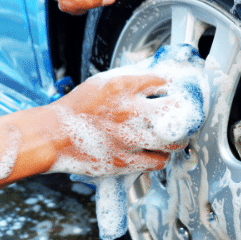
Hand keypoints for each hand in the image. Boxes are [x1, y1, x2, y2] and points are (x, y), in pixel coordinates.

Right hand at [49, 72, 188, 175]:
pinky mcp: (125, 162)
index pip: (164, 81)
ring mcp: (127, 139)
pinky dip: (162, 156)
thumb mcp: (104, 82)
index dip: (176, 86)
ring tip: (173, 134)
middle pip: (176, 112)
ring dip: (177, 137)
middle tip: (186, 114)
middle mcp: (128, 112)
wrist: (54, 136)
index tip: (181, 91)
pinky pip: (159, 161)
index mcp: (122, 87)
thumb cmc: (79, 108)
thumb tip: (161, 78)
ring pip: (173, 141)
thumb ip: (133, 80)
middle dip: (185, 113)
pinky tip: (157, 150)